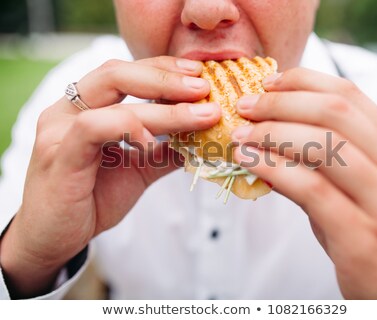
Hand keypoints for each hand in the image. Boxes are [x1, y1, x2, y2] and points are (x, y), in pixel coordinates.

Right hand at [0, 56, 220, 297]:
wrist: (54, 239)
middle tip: (204, 87)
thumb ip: (165, 151)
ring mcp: (59, 130)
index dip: (163, 68)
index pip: (124, 72)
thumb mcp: (138, 170)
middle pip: (117, 74)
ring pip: (113, 101)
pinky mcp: (59, 156)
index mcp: (85, 107)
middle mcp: (67, 110)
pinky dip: (129, 129)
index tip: (199, 74)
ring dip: (163, 108)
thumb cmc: (92, 199)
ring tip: (202, 115)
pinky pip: (92, 128)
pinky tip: (155, 143)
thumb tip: (204, 139)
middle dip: (166, 78)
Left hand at [232, 68, 376, 298]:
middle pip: (335, 112)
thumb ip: (321, 158)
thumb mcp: (356, 186)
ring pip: (324, 145)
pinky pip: (311, 189)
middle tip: (246, 107)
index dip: (303, 81)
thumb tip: (266, 135)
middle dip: (282, 103)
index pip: (349, 94)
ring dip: (273, 134)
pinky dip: (273, 168)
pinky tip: (248, 161)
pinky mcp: (362, 235)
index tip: (268, 83)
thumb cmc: (371, 231)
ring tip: (241, 135)